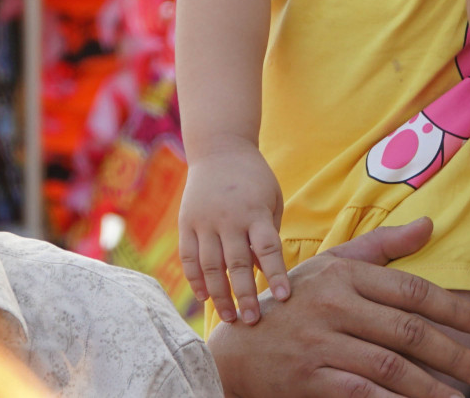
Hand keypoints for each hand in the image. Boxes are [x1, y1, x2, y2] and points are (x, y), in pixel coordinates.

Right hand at [179, 144, 290, 323]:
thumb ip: (268, 234)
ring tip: (230, 318)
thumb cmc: (253, 178)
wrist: (218, 148)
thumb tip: (263, 272)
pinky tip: (204, 297)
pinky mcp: (186, 223)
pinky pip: (188, 257)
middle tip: (252, 321)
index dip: (275, 273)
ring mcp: (204, 221)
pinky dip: (195, 279)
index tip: (282, 298)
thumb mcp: (271, 199)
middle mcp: (228, 217)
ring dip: (219, 295)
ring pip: (210, 266)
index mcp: (255, 210)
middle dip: (245, 295)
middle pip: (237, 263)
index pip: (267, 247)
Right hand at [208, 218, 469, 397]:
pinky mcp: (309, 379)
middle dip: (451, 354)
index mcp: (342, 274)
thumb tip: (430, 224)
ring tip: (458, 397)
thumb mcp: (331, 267)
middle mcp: (332, 305)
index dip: (452, 308)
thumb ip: (382, 247)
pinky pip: (363, 393)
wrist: (235, 350)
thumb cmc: (293, 305)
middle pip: (407, 330)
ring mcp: (319, 343)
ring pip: (390, 366)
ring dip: (431, 386)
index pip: (410, 290)